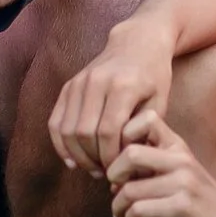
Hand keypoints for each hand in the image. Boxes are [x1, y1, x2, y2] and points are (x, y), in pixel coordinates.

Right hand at [48, 22, 174, 178]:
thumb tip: (126, 163)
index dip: (110, 157)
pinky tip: (73, 160)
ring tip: (93, 168)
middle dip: (94, 159)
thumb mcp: (159, 103)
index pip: (108, 131)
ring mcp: (79, 82)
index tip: (119, 171)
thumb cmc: (155, 76)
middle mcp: (96, 82)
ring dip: (77, 155)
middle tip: (106, 174)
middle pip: (85, 133)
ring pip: (67, 129)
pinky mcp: (69, 86)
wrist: (138, 42)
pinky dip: (61, 144)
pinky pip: (56, 121)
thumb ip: (144, 132)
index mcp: (123, 86)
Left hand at [106, 112, 215, 216]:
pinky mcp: (183, 208)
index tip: (120, 157)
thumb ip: (147, 160)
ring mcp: (183, 183)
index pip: (145, 119)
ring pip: (130, 189)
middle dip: (112, 173)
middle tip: (114, 186)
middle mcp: (180, 159)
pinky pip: (140, 210)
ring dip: (117, 204)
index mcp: (176, 144)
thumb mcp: (175, 166)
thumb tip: (108, 171)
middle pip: (130, 153)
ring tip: (120, 211)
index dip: (122, 135)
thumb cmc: (194, 193)